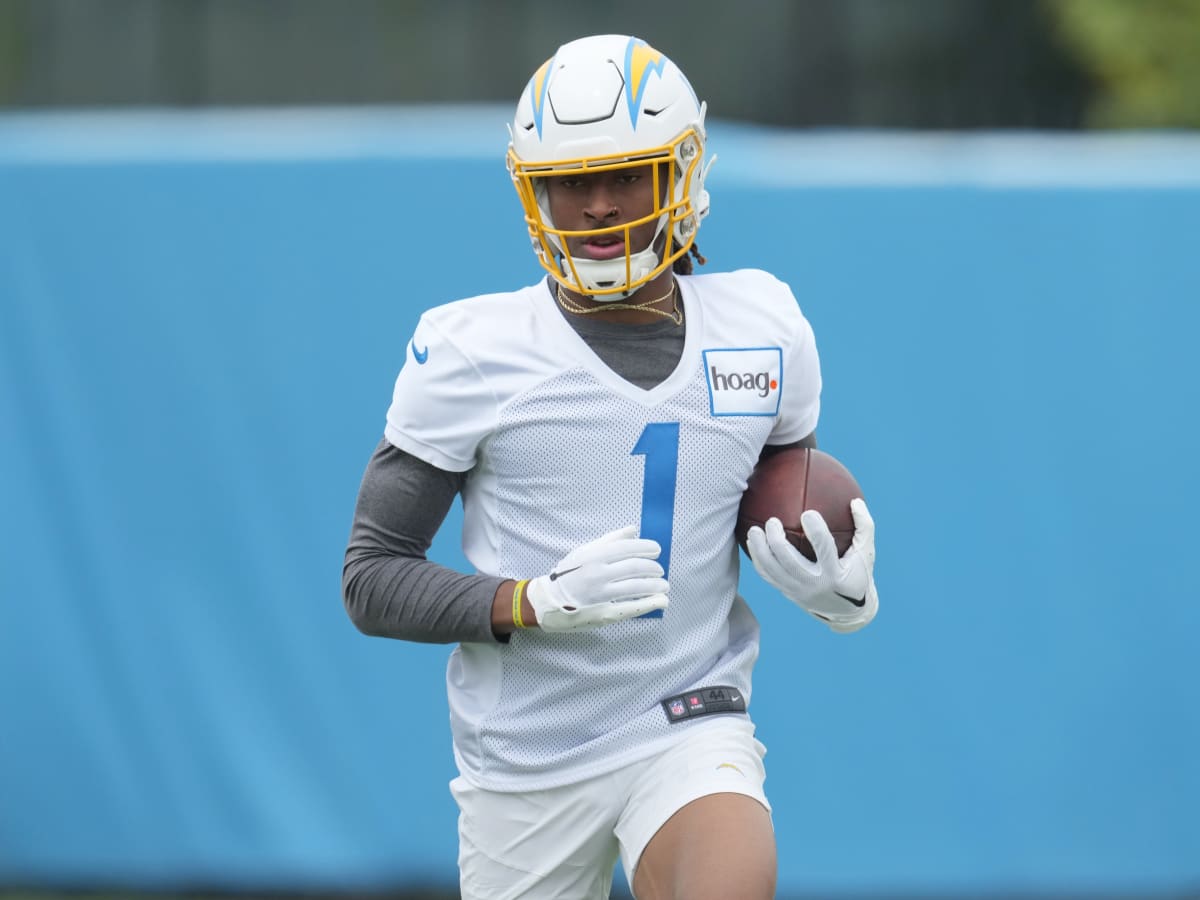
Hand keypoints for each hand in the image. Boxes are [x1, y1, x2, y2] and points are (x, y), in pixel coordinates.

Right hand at [527, 526, 669, 631]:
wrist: (550, 601)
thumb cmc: (569, 574)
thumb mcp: (585, 551)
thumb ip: (610, 539)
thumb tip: (634, 530)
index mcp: (595, 555)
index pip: (628, 548)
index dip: (646, 548)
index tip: (656, 550)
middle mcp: (599, 573)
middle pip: (635, 568)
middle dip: (653, 568)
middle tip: (660, 570)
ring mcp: (602, 594)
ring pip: (637, 587)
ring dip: (656, 586)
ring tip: (664, 585)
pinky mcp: (605, 612)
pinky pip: (632, 607)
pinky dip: (649, 603)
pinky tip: (661, 601)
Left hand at [745, 498, 877, 632]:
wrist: (848, 611)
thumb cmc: (858, 573)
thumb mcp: (866, 553)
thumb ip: (864, 526)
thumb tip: (856, 501)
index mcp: (835, 574)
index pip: (824, 550)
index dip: (816, 532)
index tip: (807, 513)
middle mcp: (815, 584)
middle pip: (790, 562)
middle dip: (777, 542)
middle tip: (772, 521)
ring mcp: (799, 591)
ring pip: (774, 571)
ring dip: (761, 550)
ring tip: (754, 531)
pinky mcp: (788, 593)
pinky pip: (768, 577)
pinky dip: (758, 561)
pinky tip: (752, 543)